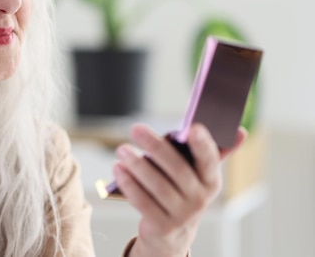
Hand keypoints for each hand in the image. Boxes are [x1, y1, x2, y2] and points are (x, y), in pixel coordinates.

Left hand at [114, 123, 246, 256]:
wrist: (173, 231)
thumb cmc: (184, 190)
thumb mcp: (199, 173)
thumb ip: (214, 150)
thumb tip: (240, 130)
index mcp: (211, 181)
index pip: (210, 160)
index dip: (203, 144)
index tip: (193, 127)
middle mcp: (200, 199)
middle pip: (177, 169)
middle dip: (155, 146)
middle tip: (136, 128)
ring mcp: (181, 215)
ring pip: (157, 185)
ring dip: (137, 165)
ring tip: (123, 149)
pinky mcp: (162, 226)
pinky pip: (143, 202)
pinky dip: (129, 184)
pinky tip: (118, 169)